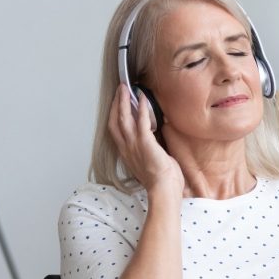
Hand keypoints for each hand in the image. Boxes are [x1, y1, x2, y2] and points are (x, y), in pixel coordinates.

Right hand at [107, 83, 186, 197]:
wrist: (163, 189)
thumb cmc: (161, 181)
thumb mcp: (149, 163)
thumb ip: (147, 152)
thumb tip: (154, 144)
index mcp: (126, 153)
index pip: (115, 130)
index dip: (115, 115)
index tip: (118, 103)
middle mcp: (127, 147)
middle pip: (115, 120)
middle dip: (117, 103)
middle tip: (120, 90)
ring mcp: (134, 144)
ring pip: (124, 117)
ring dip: (125, 101)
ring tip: (126, 88)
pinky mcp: (145, 142)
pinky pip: (141, 120)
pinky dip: (141, 107)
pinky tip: (142, 97)